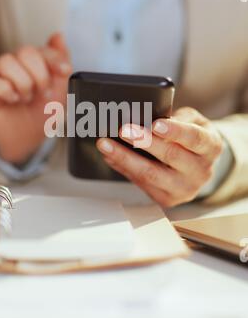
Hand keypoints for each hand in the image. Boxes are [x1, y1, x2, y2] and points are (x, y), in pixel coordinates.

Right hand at [0, 34, 71, 163]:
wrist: (29, 140)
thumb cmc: (42, 113)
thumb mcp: (60, 89)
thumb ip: (61, 61)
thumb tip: (59, 35)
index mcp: (33, 63)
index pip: (41, 49)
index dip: (54, 59)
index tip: (65, 71)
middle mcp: (14, 65)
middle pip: (24, 51)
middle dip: (40, 74)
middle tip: (44, 93)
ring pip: (5, 62)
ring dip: (23, 84)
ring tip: (27, 99)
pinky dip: (5, 90)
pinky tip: (13, 100)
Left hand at [97, 107, 223, 207]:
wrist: (199, 165)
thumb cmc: (193, 139)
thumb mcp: (193, 121)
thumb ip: (177, 117)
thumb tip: (148, 117)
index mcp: (211, 147)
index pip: (194, 138)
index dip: (174, 131)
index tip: (155, 124)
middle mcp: (201, 171)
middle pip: (170, 156)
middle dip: (143, 142)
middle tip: (123, 130)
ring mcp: (184, 189)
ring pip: (151, 174)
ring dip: (125, 158)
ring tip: (106, 145)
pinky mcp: (167, 199)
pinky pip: (141, 183)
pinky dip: (122, 167)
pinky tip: (110, 156)